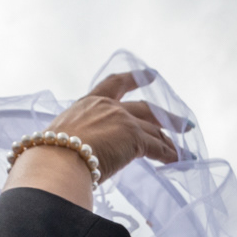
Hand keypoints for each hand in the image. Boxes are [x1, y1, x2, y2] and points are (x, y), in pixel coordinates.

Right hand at [48, 71, 182, 179]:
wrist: (57, 161)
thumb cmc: (52, 155)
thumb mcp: (63, 137)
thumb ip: (77, 139)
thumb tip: (77, 154)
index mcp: (88, 103)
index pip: (114, 84)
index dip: (133, 78)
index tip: (150, 74)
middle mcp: (108, 107)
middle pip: (145, 108)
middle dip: (166, 116)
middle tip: (182, 122)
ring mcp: (123, 121)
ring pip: (155, 130)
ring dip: (171, 141)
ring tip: (184, 151)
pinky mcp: (134, 138)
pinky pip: (158, 148)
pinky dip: (169, 155)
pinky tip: (177, 162)